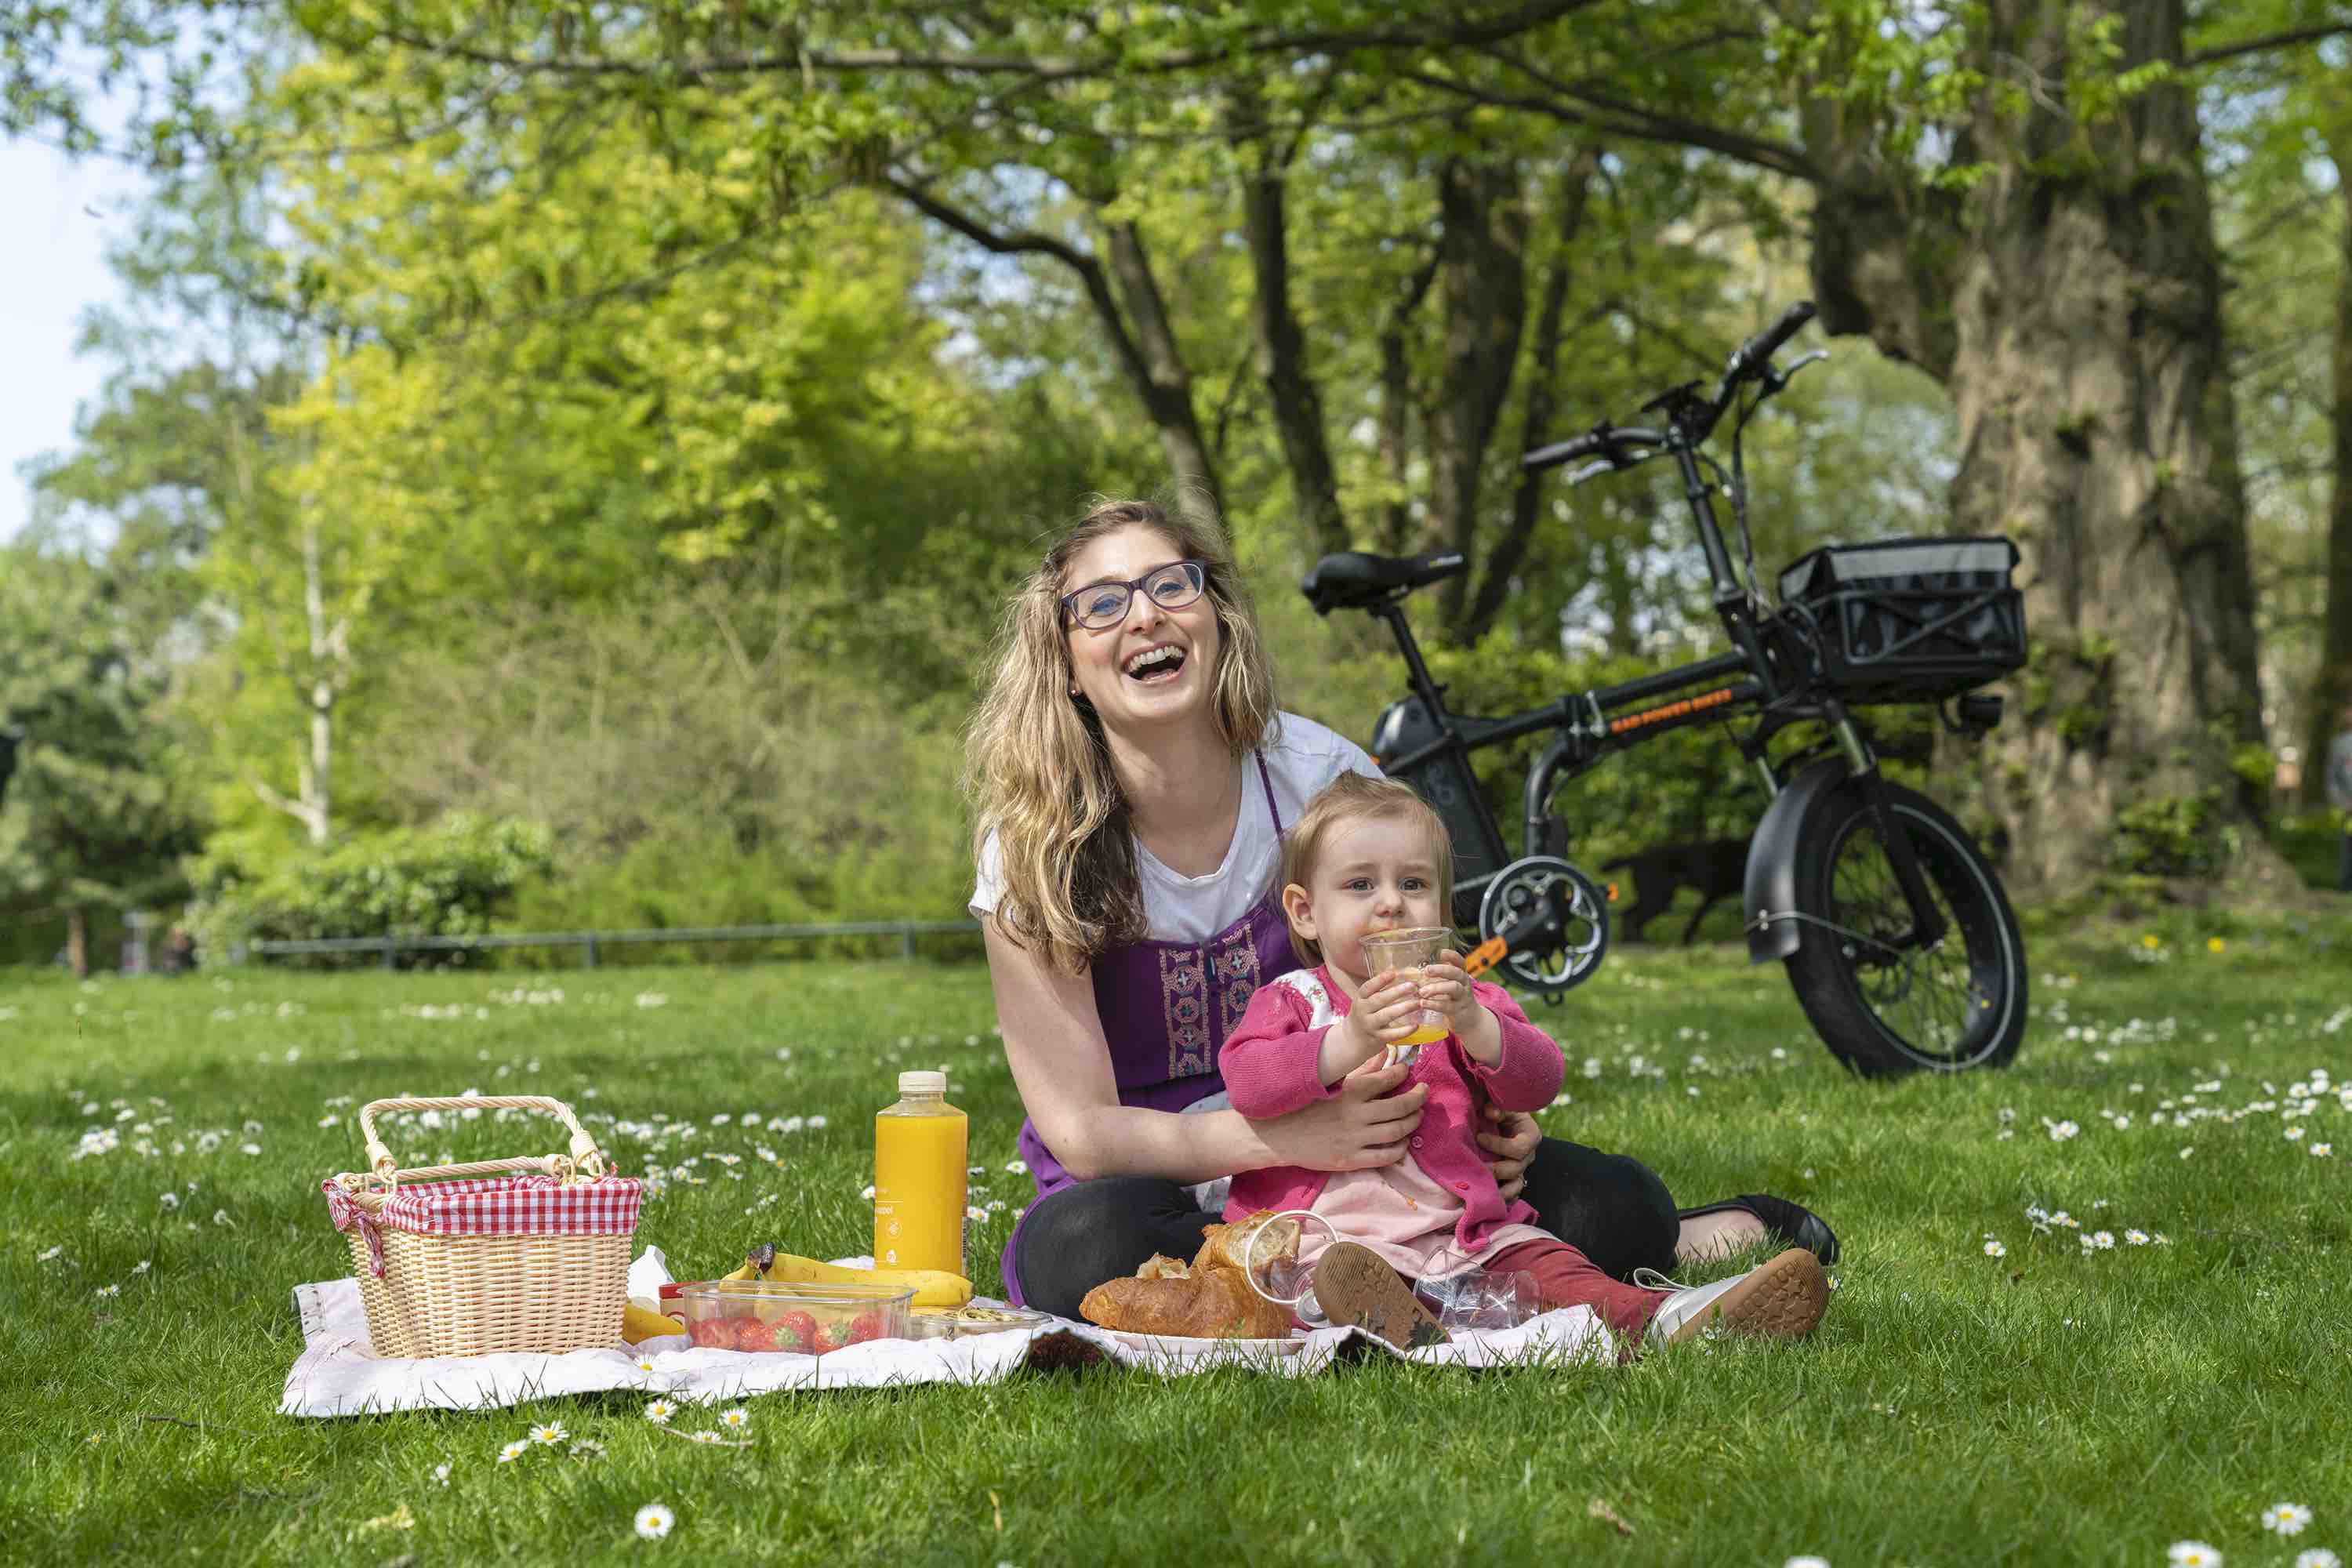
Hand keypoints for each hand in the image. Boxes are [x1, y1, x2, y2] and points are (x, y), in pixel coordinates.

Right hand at [1252, 1056, 1430, 1173]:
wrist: (1278, 1135)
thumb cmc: (1304, 1105)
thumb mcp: (1330, 1083)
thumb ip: (1360, 1070)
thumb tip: (1384, 1055)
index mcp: (1348, 1091)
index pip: (1386, 1079)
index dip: (1402, 1074)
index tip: (1408, 1072)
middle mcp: (1355, 1115)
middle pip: (1400, 1107)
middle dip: (1418, 1098)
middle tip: (1424, 1093)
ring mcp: (1354, 1139)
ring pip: (1398, 1132)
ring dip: (1413, 1122)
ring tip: (1417, 1116)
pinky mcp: (1350, 1160)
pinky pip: (1386, 1156)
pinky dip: (1401, 1149)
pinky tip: (1403, 1142)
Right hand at [1340, 968, 1424, 1056]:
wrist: (1354, 1039)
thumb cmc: (1366, 1014)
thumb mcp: (1366, 1001)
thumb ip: (1378, 990)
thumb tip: (1397, 970)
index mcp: (1360, 999)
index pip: (1368, 987)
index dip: (1380, 980)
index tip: (1393, 972)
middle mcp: (1363, 1011)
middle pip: (1379, 1000)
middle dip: (1396, 992)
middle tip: (1412, 986)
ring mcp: (1370, 1025)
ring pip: (1386, 1016)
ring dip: (1403, 1008)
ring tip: (1418, 1003)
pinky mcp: (1378, 1038)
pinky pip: (1392, 1034)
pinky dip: (1404, 1030)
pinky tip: (1416, 1025)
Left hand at [1417, 951, 1486, 1034]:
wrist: (1469, 1018)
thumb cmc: (1452, 997)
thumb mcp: (1448, 984)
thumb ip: (1436, 977)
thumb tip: (1410, 969)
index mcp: (1460, 975)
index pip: (1459, 961)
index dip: (1452, 956)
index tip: (1441, 952)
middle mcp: (1463, 983)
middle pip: (1456, 973)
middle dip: (1442, 970)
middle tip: (1427, 970)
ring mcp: (1462, 997)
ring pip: (1454, 988)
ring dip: (1437, 988)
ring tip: (1422, 991)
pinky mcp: (1458, 1010)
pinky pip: (1448, 1006)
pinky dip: (1434, 1004)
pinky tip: (1423, 1003)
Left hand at [1476, 1103, 1541, 1202]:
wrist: (1500, 1119)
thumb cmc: (1502, 1108)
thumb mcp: (1504, 1103)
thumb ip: (1498, 1106)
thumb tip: (1490, 1113)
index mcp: (1530, 1136)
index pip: (1519, 1148)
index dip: (1499, 1145)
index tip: (1479, 1137)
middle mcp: (1528, 1155)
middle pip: (1516, 1169)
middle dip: (1496, 1170)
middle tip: (1476, 1168)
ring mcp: (1520, 1169)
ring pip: (1515, 1186)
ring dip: (1500, 1191)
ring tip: (1483, 1192)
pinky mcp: (1511, 1178)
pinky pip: (1511, 1193)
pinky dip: (1502, 1199)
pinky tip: (1488, 1201)